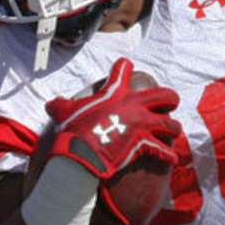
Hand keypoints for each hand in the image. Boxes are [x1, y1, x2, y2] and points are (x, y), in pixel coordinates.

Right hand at [44, 58, 181, 179]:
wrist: (81, 152)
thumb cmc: (72, 130)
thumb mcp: (63, 111)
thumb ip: (61, 105)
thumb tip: (51, 105)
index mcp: (115, 93)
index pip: (123, 70)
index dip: (125, 67)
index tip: (128, 67)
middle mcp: (134, 106)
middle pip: (164, 96)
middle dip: (170, 100)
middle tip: (169, 104)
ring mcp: (141, 125)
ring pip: (170, 124)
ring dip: (173, 128)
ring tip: (173, 132)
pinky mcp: (144, 144)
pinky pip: (163, 150)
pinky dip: (169, 155)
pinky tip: (172, 158)